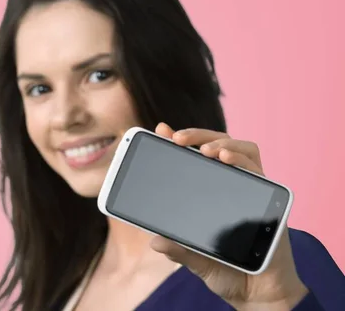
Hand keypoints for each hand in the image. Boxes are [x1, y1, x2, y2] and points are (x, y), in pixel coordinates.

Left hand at [149, 123, 308, 310]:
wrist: (257, 293)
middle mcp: (233, 185)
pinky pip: (258, 170)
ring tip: (204, 150)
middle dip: (197, 135)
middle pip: (219, 144)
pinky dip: (241, 159)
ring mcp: (252, 189)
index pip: (196, 157)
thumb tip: (155, 240)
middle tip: (177, 139)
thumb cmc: (226, 272)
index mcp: (211, 192)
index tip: (161, 131)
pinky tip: (225, 159)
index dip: (181, 141)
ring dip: (221, 142)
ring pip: (242, 149)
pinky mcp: (270, 199)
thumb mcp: (194, 260)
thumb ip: (178, 247)